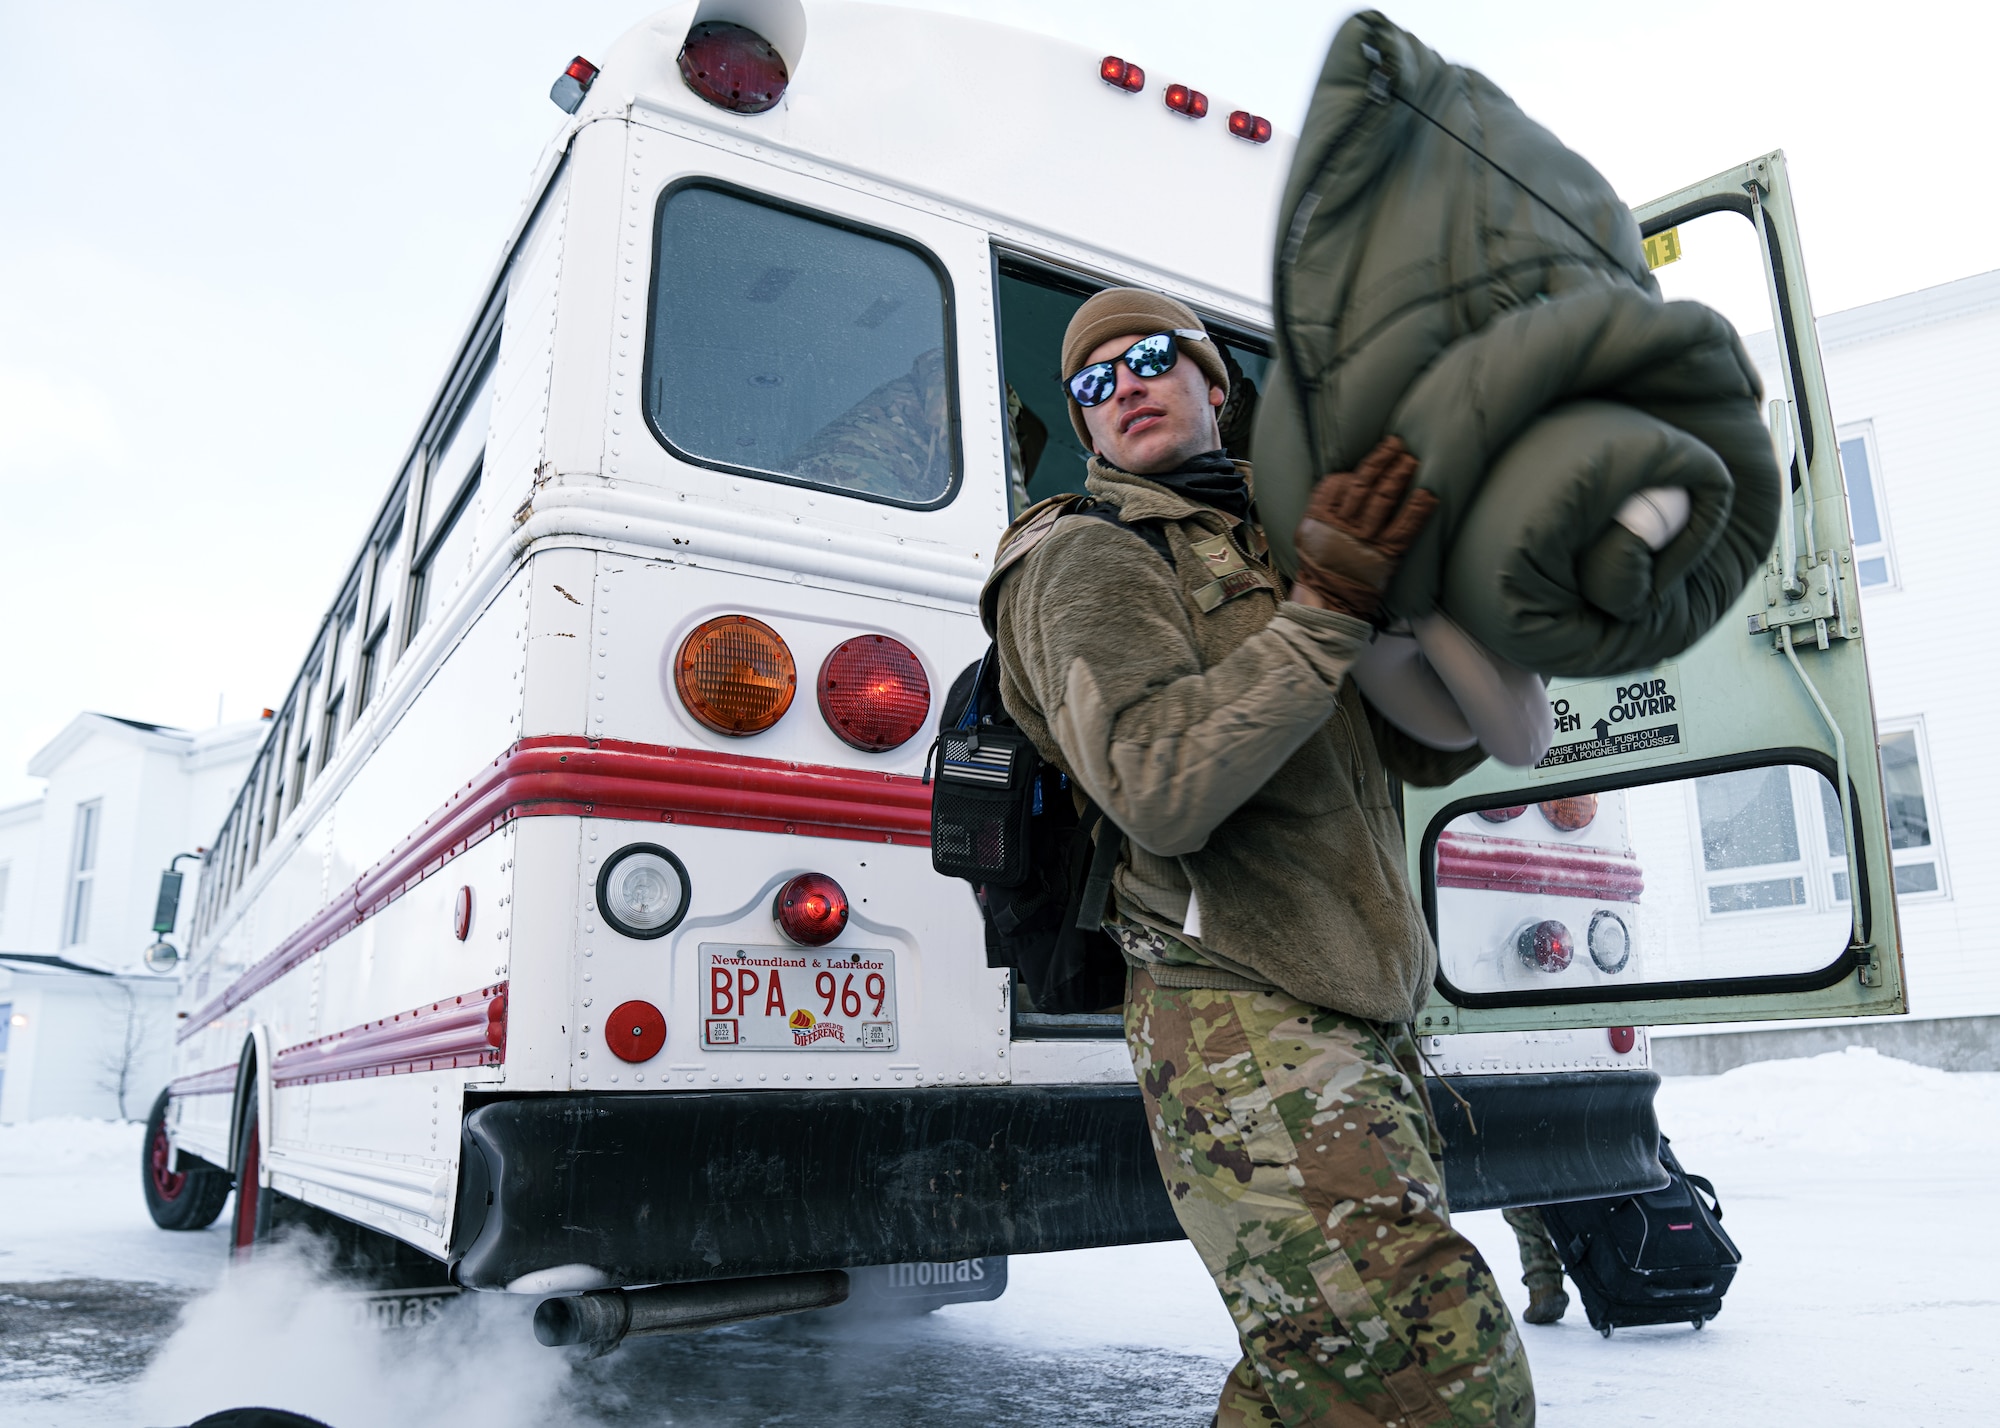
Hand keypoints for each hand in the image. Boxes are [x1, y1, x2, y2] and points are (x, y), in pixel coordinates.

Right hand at [1292, 437, 1436, 620]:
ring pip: (1384, 498)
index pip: (1338, 482)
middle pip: (1365, 483)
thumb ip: (1322, 507)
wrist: (1328, 599)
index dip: (1357, 469)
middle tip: (1398, 444)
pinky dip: (1418, 509)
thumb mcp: (1308, 532)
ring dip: (1400, 476)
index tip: (1374, 458)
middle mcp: (1344, 523)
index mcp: (1321, 516)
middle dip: (1383, 460)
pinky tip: (1428, 494)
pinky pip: (1405, 527)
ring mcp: (1365, 538)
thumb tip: (1344, 482)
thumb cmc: (1320, 565)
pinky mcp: (1386, 553)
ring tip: (1411, 460)